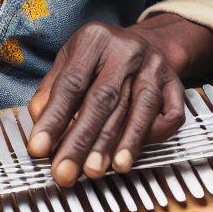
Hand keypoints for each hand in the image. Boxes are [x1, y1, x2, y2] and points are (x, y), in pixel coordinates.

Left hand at [26, 21, 184, 186]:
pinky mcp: (175, 84)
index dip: (54, 118)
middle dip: (82, 141)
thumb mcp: (71, 60)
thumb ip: (52, 89)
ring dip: (115, 145)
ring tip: (97, 170)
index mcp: (95, 39)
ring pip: (136, 109)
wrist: (148, 43)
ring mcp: (155, 66)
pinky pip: (167, 116)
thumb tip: (37, 120)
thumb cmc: (101, 58)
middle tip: (66, 172)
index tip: (39, 148)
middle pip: (103, 99)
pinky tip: (129, 157)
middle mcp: (127, 50)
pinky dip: (148, 138)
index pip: (72, 82)